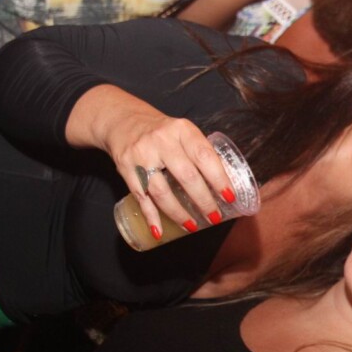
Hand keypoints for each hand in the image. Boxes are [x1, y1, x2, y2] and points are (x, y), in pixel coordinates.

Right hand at [100, 109, 232, 236]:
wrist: (122, 120)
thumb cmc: (161, 131)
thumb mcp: (182, 132)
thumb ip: (199, 153)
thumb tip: (225, 183)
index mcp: (182, 130)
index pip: (204, 156)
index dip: (219, 178)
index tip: (229, 197)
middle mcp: (161, 141)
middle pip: (186, 176)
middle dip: (203, 201)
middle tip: (215, 217)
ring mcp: (141, 155)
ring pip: (162, 191)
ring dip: (179, 213)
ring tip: (192, 226)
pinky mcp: (125, 169)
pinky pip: (141, 197)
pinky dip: (150, 217)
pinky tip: (159, 231)